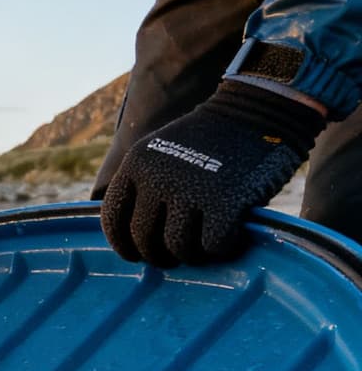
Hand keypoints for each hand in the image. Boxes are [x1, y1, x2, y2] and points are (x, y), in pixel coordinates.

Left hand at [100, 81, 322, 266]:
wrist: (257, 112)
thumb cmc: (210, 141)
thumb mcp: (162, 154)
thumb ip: (146, 187)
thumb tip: (137, 239)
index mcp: (135, 165)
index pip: (113, 218)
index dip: (122, 244)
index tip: (135, 254)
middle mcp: (157, 179)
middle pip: (144, 239)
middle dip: (158, 256)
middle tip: (173, 258)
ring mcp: (190, 190)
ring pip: (177, 247)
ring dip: (190, 255)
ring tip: (200, 249)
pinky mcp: (225, 202)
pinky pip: (212, 246)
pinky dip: (219, 250)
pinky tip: (227, 241)